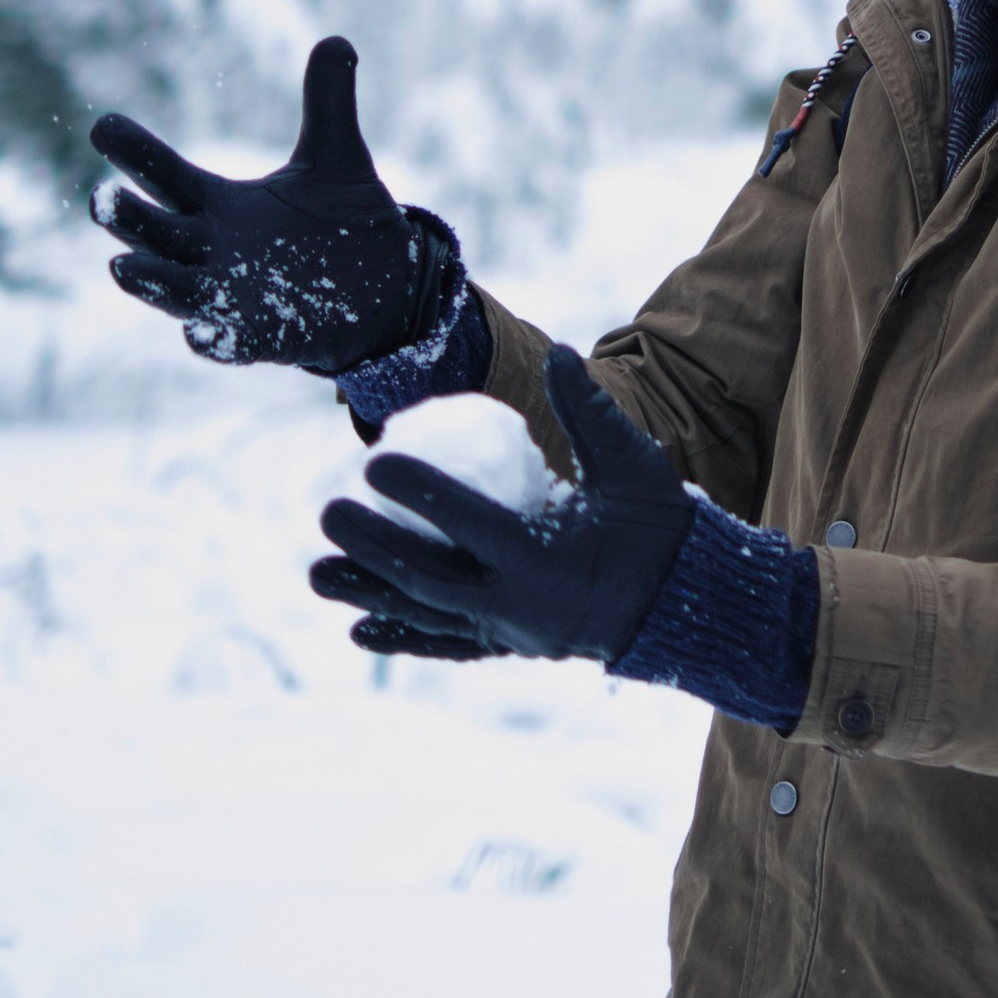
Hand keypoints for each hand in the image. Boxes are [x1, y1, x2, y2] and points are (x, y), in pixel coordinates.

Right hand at [90, 35, 457, 374]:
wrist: (386, 287)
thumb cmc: (344, 223)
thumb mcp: (336, 156)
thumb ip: (327, 103)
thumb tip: (337, 40)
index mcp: (218, 205)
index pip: (165, 176)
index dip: (135, 153)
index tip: (103, 127)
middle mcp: (212, 252)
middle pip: (155, 235)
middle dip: (127, 220)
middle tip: (99, 199)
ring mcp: (232, 298)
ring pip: (176, 292)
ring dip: (150, 283)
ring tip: (121, 268)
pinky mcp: (264, 337)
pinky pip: (229, 343)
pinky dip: (213, 339)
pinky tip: (200, 333)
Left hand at [311, 346, 694, 664]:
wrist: (681, 602)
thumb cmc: (656, 524)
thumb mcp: (630, 465)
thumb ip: (591, 412)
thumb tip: (562, 353)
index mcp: (545, 558)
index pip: (470, 523)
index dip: (419, 493)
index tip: (371, 463)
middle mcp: (518, 603)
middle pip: (429, 577)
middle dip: (374, 548)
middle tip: (328, 513)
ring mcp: (510, 629)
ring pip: (427, 614)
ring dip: (370, 595)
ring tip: (316, 576)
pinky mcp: (509, 642)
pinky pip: (448, 643)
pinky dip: (405, 637)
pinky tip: (360, 630)